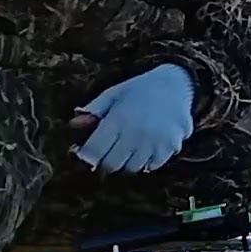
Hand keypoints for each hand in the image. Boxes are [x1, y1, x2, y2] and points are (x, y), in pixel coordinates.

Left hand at [69, 63, 194, 173]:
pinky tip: (149, 146)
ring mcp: (155, 142)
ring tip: (131, 147)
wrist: (177, 83)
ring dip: (128, 161)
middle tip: (110, 151)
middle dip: (107, 161)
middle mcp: (135, 133)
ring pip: (133, 168)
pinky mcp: (171, 146)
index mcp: (118, 119)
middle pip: (112, 165)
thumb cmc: (140, 89)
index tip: (89, 152)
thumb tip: (73, 125)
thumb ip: (94, 110)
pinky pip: (153, 165)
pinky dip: (149, 160)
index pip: (94, 152)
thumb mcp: (114, 94)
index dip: (87, 155)